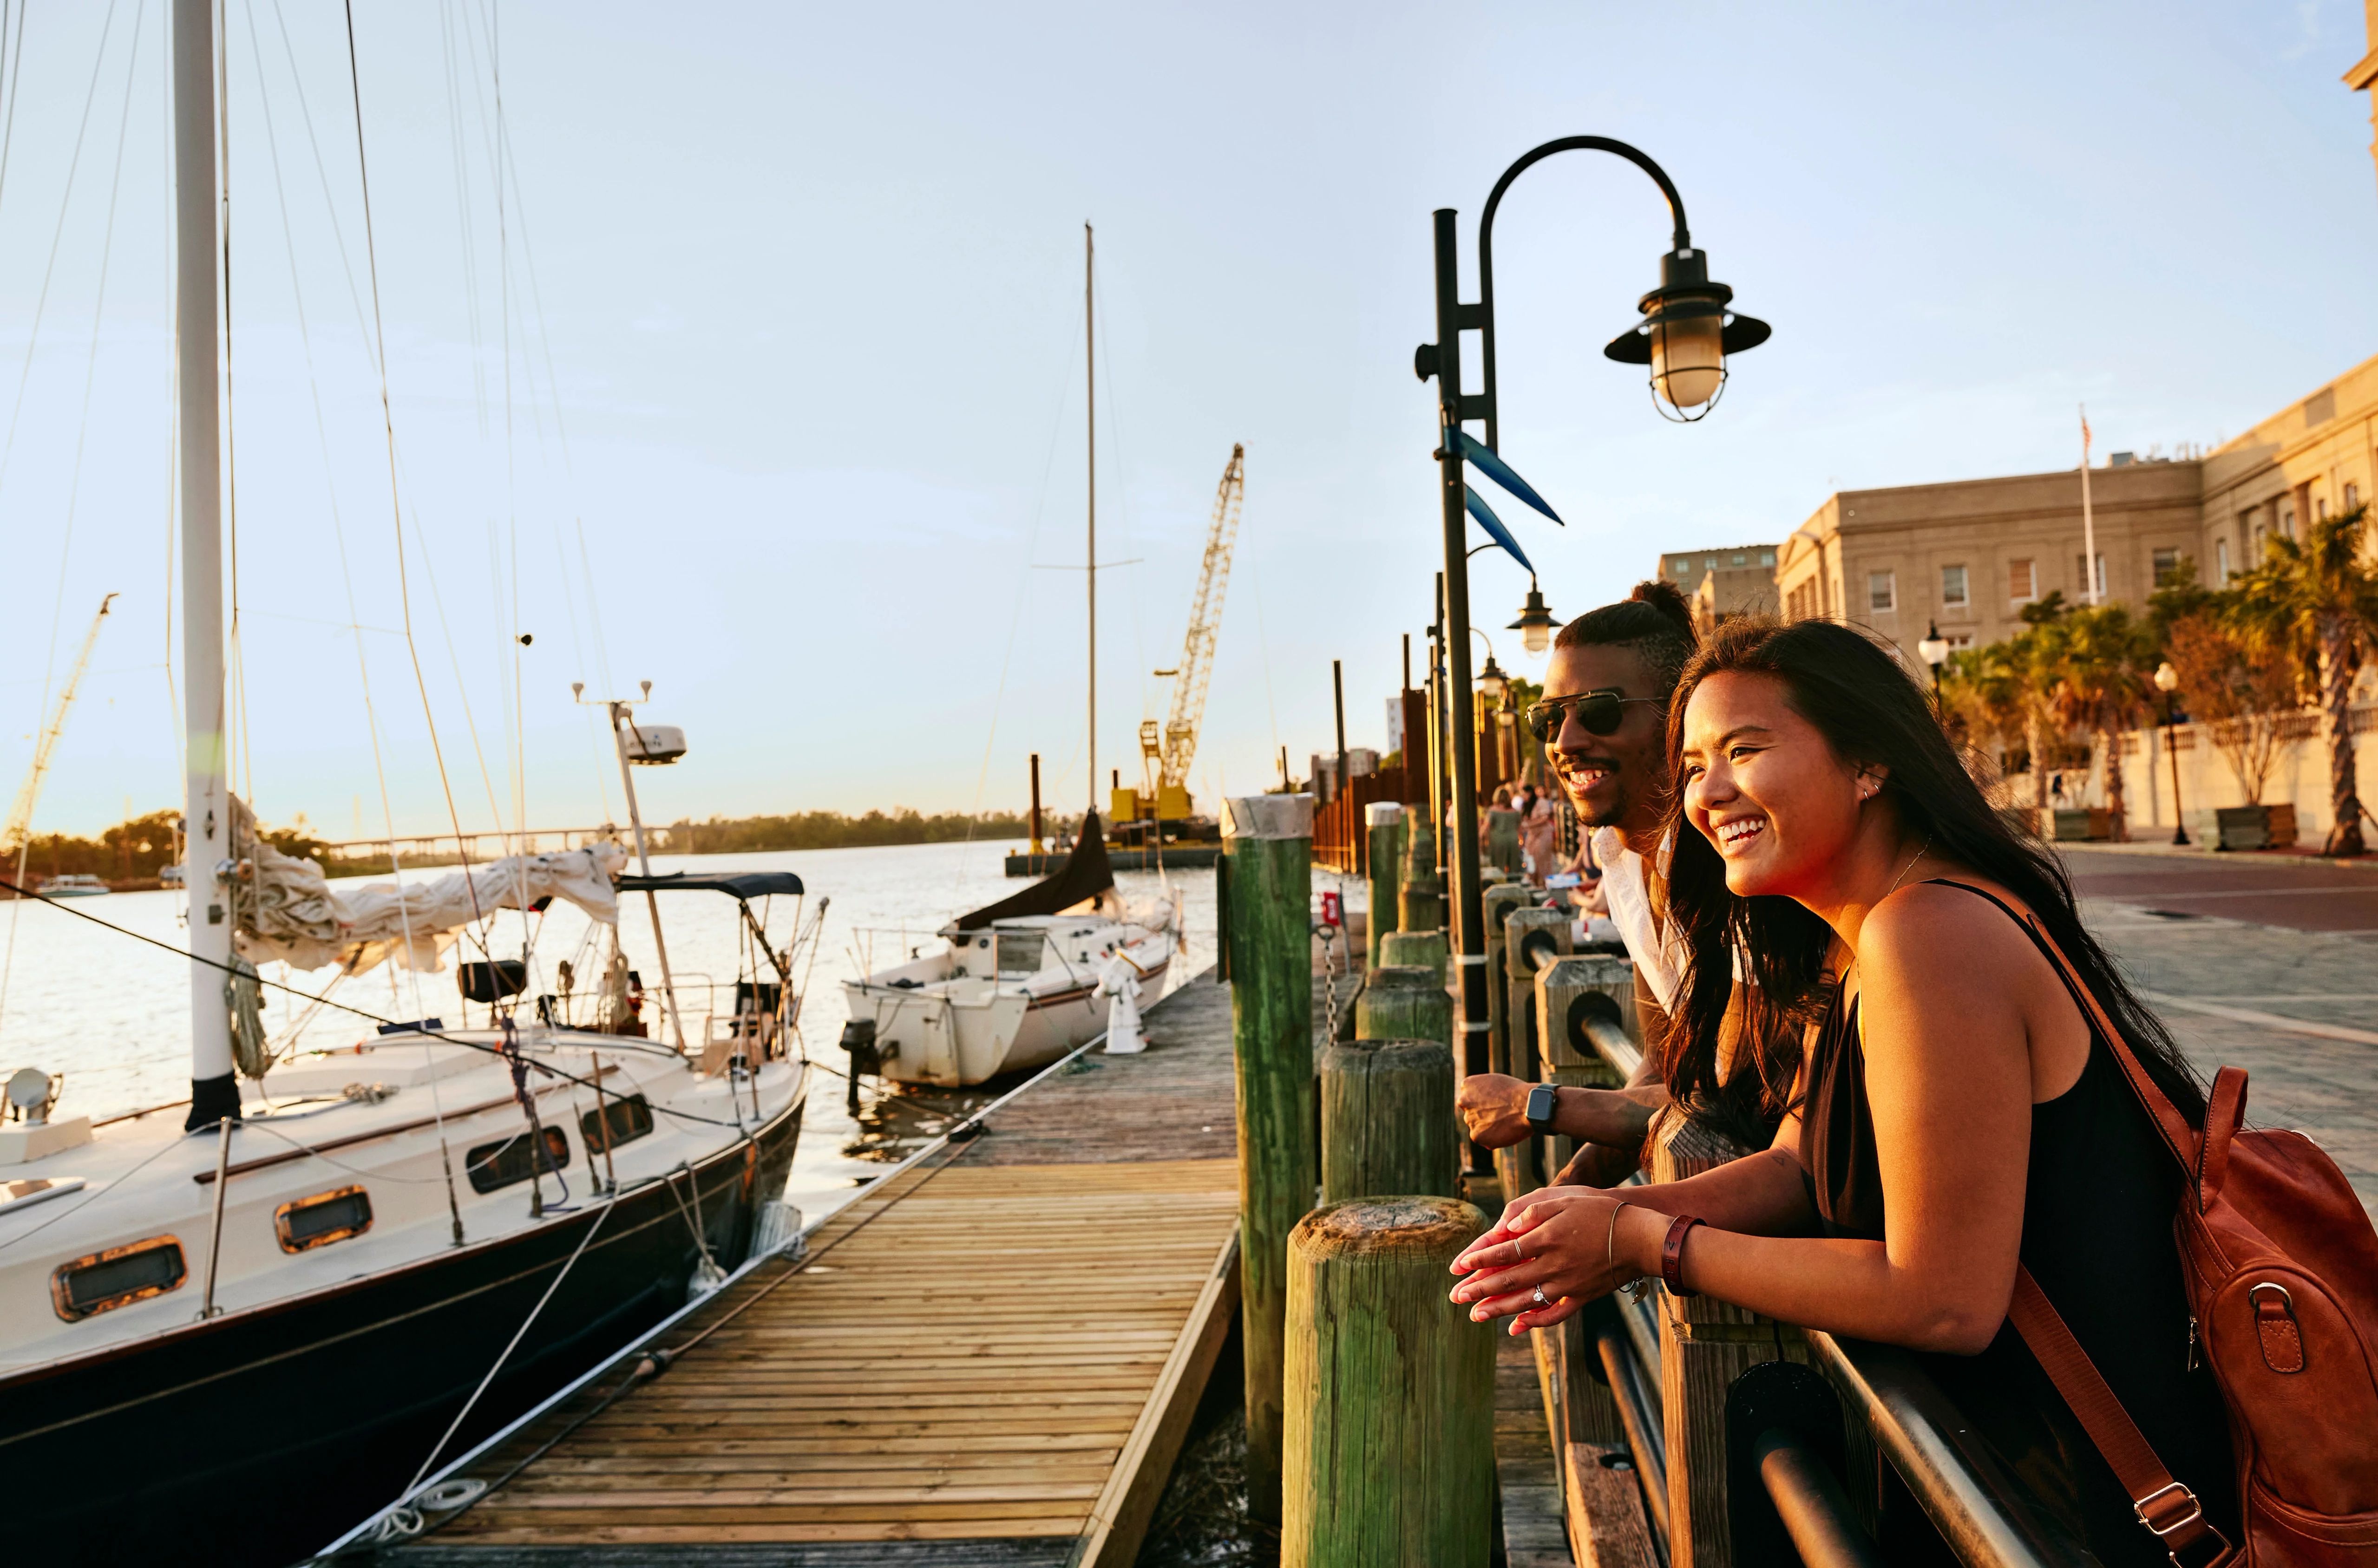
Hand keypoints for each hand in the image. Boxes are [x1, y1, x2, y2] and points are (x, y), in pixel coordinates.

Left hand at [1448, 1189, 1644, 1334]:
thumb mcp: (1567, 1198)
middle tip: (1455, 1297)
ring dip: (1498, 1309)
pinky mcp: (1582, 1296)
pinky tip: (1517, 1326)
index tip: (1457, 1267)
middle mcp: (1554, 1265)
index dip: (1479, 1260)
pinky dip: (1534, 1322)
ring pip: (1526, 1300)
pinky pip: (1554, 1314)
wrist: (1642, 1237)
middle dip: (1479, 1289)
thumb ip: (1534, 1210)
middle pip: (1509, 1280)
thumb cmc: (1602, 1211)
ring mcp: (1568, 1284)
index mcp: (1546, 1237)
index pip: (1504, 1252)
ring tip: (1475, 1315)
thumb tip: (1506, 1226)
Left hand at [1455, 1073, 1532, 1149]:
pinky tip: (1505, 1131)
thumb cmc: (1517, 1092)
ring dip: (1488, 1127)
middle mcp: (1463, 1101)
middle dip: (1483, 1114)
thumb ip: (1483, 1092)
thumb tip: (1482, 1103)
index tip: (1496, 1103)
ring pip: (1478, 1126)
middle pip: (1472, 1112)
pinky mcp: (1476, 1136)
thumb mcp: (1496, 1083)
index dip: (1484, 1101)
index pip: (1470, 1096)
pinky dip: (1493, 1138)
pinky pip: (1483, 1139)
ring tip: (1506, 1122)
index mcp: (1467, 1085)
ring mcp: (1469, 1119)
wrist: (1527, 1106)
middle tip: (1501, 1115)